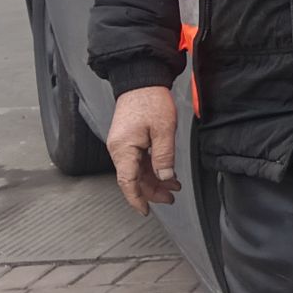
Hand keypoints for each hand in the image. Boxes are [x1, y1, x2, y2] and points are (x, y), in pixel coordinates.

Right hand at [107, 87, 180, 214]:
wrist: (141, 81)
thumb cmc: (151, 101)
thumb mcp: (164, 130)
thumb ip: (164, 156)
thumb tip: (165, 177)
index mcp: (123, 149)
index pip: (127, 182)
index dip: (137, 199)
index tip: (146, 211)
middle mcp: (119, 150)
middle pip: (133, 179)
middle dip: (152, 191)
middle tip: (171, 198)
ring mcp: (122, 145)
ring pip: (137, 171)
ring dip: (154, 180)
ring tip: (174, 187)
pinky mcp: (128, 140)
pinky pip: (138, 161)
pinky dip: (152, 168)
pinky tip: (166, 173)